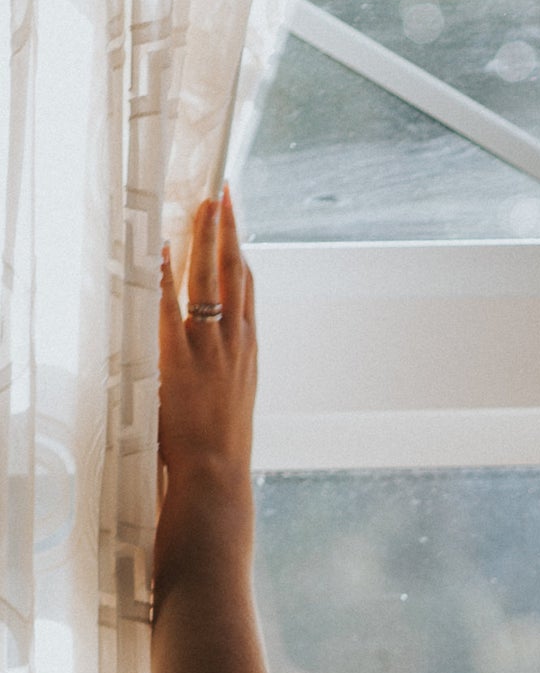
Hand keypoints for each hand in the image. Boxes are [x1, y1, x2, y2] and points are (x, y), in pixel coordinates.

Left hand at [156, 187, 256, 583]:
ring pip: (212, 278)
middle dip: (229, 230)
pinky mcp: (181, 356)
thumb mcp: (229, 406)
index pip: (247, 292)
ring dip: (205, 237)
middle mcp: (235, 344)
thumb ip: (221, 376)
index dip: (242, 254)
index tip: (237, 227)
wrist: (216, 478)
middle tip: (223, 194)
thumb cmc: (219, 453)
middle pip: (235, 274)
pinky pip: (170, 302)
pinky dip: (164, 272)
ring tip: (203, 203)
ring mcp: (210, 347)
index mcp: (248, 354)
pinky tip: (159, 244)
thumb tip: (211, 366)